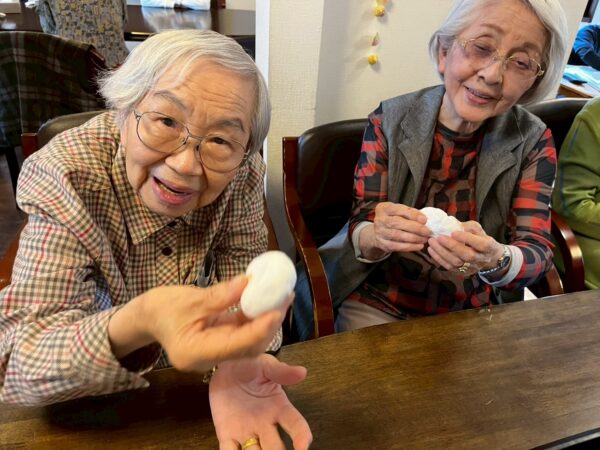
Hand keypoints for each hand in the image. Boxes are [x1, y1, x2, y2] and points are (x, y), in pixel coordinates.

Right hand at [109, 276, 288, 371]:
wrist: (147, 317)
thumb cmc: (161, 307)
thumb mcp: (189, 299)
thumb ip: (220, 295)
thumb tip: (248, 283)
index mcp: (195, 353)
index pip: (237, 344)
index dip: (260, 327)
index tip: (277, 308)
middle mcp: (208, 360)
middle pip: (248, 347)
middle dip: (269, 323)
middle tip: (285, 297)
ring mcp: (216, 353)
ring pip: (249, 342)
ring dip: (267, 320)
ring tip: (282, 296)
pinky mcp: (221, 343)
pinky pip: (243, 334)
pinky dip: (256, 318)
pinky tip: (268, 301)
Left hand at [210, 354, 312, 449]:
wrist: (225, 367)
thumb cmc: (250, 365)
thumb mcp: (265, 365)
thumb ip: (281, 371)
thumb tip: (302, 371)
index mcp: (279, 408)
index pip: (295, 425)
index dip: (301, 436)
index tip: (303, 446)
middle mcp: (265, 425)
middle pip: (275, 447)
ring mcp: (247, 432)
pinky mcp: (227, 435)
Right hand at [360, 202, 430, 257]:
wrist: (380, 230)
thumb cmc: (394, 218)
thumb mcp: (400, 211)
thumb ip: (411, 213)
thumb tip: (423, 220)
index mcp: (384, 208)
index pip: (398, 210)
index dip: (412, 215)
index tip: (425, 220)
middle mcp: (379, 220)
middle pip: (397, 223)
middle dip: (415, 228)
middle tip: (427, 232)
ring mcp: (379, 232)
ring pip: (397, 236)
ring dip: (414, 238)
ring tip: (424, 239)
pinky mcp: (382, 244)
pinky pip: (397, 246)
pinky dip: (410, 247)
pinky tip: (419, 246)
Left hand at [426, 220, 503, 275]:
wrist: (487, 257)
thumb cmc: (480, 238)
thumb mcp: (477, 229)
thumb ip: (467, 227)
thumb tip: (450, 223)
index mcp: (489, 247)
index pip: (481, 244)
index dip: (467, 239)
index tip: (454, 232)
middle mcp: (481, 259)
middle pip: (467, 255)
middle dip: (452, 246)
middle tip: (439, 237)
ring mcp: (471, 267)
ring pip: (456, 263)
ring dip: (442, 252)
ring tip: (432, 242)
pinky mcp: (462, 272)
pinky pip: (449, 267)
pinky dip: (439, 259)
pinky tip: (431, 250)